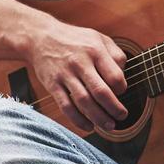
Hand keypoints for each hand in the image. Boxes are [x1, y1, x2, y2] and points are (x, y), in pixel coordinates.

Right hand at [26, 16, 128, 131]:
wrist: (40, 37)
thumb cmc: (74, 39)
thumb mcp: (98, 38)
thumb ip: (115, 54)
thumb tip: (124, 76)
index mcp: (95, 50)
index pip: (115, 76)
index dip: (122, 88)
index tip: (121, 92)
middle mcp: (80, 63)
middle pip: (101, 92)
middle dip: (114, 108)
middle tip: (122, 116)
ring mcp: (65, 74)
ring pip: (84, 102)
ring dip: (99, 118)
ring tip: (109, 126)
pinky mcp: (52, 85)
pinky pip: (66, 107)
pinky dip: (78, 120)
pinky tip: (88, 126)